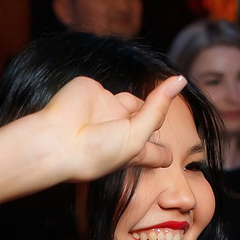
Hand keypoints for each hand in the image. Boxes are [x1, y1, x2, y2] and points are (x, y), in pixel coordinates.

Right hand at [30, 74, 188, 182]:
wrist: (59, 139)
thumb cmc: (96, 151)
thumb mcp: (136, 136)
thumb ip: (158, 107)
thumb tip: (179, 80)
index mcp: (131, 151)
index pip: (153, 153)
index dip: (162, 154)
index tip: (170, 158)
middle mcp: (121, 132)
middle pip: (148, 123)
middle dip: (158, 120)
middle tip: (169, 116)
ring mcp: (109, 111)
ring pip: (136, 102)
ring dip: (146, 100)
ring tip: (161, 93)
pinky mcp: (96, 93)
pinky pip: (115, 88)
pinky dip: (124, 86)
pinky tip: (130, 86)